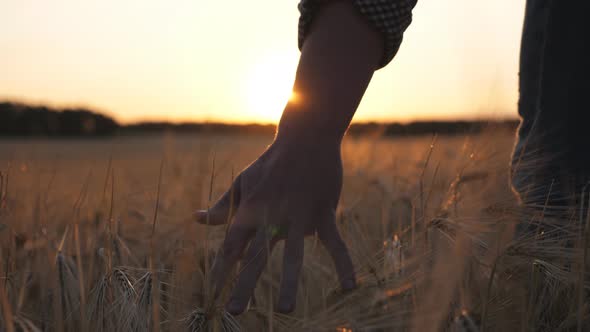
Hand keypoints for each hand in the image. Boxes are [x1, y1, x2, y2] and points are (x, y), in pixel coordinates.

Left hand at [195, 139, 355, 313]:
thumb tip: (197, 220)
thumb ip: (223, 207)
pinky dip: (343, 264)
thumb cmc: (270, 163)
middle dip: (244, 284)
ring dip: (288, 282)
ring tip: (284, 310)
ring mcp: (299, 215)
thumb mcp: (242, 182)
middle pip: (256, 255)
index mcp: (251, 210)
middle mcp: (272, 216)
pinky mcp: (323, 212)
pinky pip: (335, 243)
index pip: (232, 245)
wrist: (305, 137)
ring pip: (293, 254)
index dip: (222, 268)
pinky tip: (350, 287)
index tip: (212, 291)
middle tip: (234, 312)